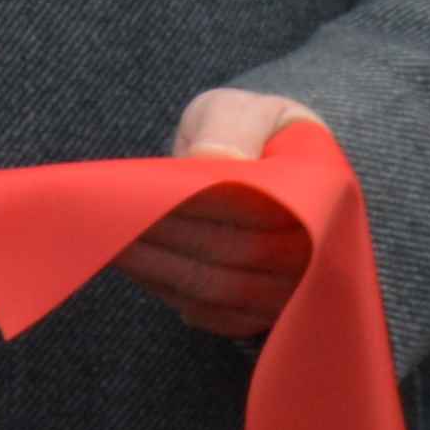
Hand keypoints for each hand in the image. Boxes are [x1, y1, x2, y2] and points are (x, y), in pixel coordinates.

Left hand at [115, 90, 327, 338]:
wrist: (267, 162)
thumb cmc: (248, 131)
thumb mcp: (239, 111)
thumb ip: (230, 127)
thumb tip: (214, 160)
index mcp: (321, 187)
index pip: (250, 208)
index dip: (188, 205)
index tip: (133, 198)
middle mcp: (325, 244)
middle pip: (234, 256)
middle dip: (162, 241)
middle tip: (104, 226)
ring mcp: (304, 285)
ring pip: (226, 293)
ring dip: (161, 273)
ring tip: (108, 247)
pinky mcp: (278, 311)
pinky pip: (226, 319)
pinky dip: (179, 298)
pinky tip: (142, 273)